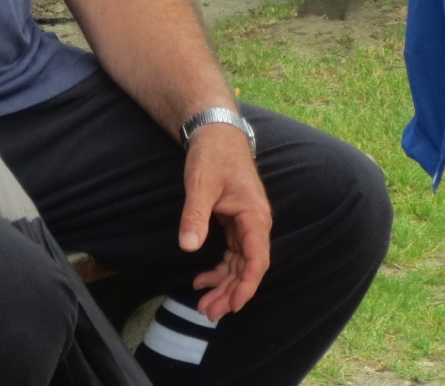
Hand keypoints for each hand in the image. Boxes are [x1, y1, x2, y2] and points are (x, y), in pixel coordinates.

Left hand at [179, 124, 271, 319]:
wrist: (215, 133)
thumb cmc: (212, 155)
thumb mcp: (200, 184)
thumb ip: (195, 215)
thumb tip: (188, 246)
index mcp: (254, 216)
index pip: (257, 260)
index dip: (246, 286)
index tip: (232, 306)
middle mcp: (255, 224)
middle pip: (248, 268)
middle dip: (230, 292)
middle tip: (207, 312)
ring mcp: (246, 225)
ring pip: (239, 264)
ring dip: (224, 285)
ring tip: (203, 304)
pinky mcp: (236, 223)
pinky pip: (232, 254)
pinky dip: (220, 269)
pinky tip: (202, 279)